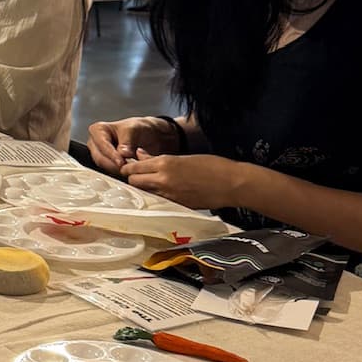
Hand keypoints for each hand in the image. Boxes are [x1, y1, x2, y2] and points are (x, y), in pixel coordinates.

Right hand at [87, 115, 180, 174]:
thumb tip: (122, 153)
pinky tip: (130, 172)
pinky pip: (111, 172)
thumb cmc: (139, 128)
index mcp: (98, 129)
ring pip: (105, 167)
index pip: (102, 145)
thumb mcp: (134, 129)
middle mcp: (96, 143)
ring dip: (118, 170)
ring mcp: (101, 154)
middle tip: (128, 169)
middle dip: (115, 165)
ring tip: (131, 169)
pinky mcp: (107, 164)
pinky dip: (121, 173)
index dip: (112, 155)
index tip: (121, 162)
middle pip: (100, 158)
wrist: (149, 135)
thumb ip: (127, 141)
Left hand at [121, 149, 245, 210]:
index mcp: (164, 164)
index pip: (133, 168)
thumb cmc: (212, 166)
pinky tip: (164, 193)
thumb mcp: (183, 157)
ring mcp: (170, 195)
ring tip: (152, 184)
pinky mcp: (177, 206)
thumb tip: (140, 155)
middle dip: (133, 179)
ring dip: (145, 189)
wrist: (232, 183)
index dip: (129, 168)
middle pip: (134, 182)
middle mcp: (163, 180)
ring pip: (145, 193)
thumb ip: (158, 158)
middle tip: (138, 177)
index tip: (129, 167)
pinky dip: (158, 197)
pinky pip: (160, 201)